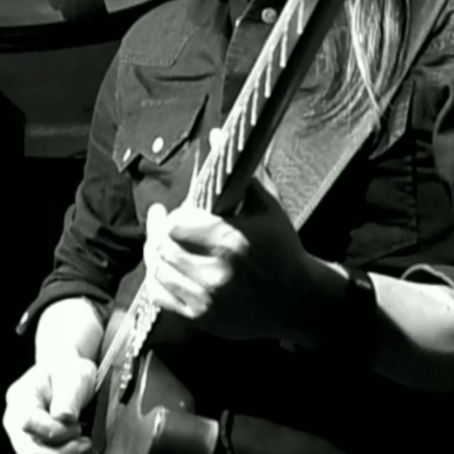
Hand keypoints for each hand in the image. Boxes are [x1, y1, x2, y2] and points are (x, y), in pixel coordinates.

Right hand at [3, 355, 97, 453]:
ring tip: (90, 449)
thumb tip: (64, 418)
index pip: (27, 422)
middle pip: (29, 452)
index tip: (77, 425)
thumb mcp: (74, 373)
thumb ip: (68, 394)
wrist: (69, 378)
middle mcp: (15, 424)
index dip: (53, 430)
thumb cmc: (70, 372)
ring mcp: (23, 442)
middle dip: (62, 453)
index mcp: (20, 398)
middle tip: (87, 442)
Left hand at [143, 139, 317, 342]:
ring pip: (158, 272)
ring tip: (160, 241)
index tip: (178, 209)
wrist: (298, 299)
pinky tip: (164, 268)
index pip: (176, 225)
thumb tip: (216, 135)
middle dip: (157, 231)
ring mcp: (207, 299)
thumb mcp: (268, 206)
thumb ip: (240, 173)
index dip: (171, 216)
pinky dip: (157, 280)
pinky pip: (162, 298)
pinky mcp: (202, 319)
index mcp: (231, 241)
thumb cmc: (283, 248)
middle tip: (159, 218)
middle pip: (162, 248)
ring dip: (155, 254)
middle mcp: (216, 272)